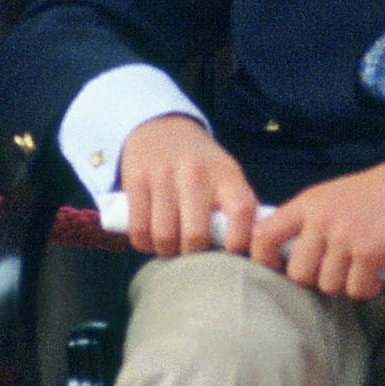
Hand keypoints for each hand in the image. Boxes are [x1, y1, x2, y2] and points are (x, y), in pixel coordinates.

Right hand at [115, 114, 257, 258]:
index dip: (238, 242)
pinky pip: (138, 229)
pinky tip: (151, 238)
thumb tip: (248, 256)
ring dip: (167, 251)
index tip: (231, 256)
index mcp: (226, 174)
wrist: (160, 128)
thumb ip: (238, 210)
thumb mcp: (226, 176)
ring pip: (164, 237)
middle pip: (196, 235)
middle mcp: (196, 173)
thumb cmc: (201, 166)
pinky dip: (144, 243)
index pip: (241, 212)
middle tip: (193, 255)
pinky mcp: (136, 181)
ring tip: (172, 246)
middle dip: (194, 257)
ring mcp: (163, 175)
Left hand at [251, 148, 384, 299]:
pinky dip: (368, 288)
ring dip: (345, 284)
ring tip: (360, 269)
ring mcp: (345, 236)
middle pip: (298, 273)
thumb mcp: (335, 195)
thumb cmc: (381, 192)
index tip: (276, 269)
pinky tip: (377, 274)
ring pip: (328, 285)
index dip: (263, 259)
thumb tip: (290, 258)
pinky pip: (356, 290)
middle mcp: (321, 219)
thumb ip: (310, 220)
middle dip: (316, 279)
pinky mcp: (369, 253)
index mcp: (308, 203)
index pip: (263, 234)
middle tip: (336, 271)